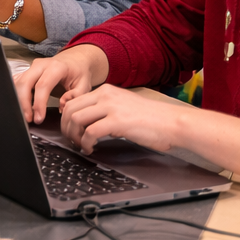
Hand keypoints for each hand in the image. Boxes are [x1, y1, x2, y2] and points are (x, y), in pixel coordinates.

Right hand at [12, 44, 109, 123]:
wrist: (74, 61)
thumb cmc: (79, 73)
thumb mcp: (85, 86)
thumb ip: (75, 97)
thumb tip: (61, 106)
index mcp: (56, 67)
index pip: (42, 85)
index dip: (38, 103)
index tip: (39, 118)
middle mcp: (41, 65)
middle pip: (25, 82)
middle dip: (23, 103)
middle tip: (29, 119)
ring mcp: (32, 67)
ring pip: (17, 82)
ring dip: (18, 100)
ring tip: (26, 115)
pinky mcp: (27, 71)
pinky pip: (16, 82)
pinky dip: (16, 94)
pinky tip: (22, 106)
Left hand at [60, 84, 188, 154]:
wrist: (173, 123)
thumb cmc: (153, 120)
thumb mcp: (123, 108)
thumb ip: (106, 111)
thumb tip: (89, 125)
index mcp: (106, 91)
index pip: (74, 101)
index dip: (67, 118)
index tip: (70, 131)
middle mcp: (105, 95)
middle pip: (70, 109)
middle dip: (66, 128)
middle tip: (71, 141)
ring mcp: (111, 107)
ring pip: (76, 119)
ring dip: (74, 136)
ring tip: (81, 146)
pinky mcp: (117, 121)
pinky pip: (90, 132)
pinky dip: (85, 143)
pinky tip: (91, 149)